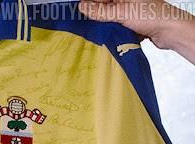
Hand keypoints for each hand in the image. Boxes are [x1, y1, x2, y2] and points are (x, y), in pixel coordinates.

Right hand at [77, 0, 193, 51]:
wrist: (169, 31)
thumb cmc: (151, 15)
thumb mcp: (121, 12)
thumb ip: (101, 11)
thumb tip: (82, 7)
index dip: (88, 4)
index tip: (75, 11)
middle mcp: (126, 1)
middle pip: (104, 8)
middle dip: (93, 17)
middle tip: (81, 25)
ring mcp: (129, 12)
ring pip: (109, 19)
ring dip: (101, 27)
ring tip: (91, 34)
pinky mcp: (131, 25)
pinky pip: (116, 29)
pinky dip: (110, 34)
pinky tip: (104, 39)